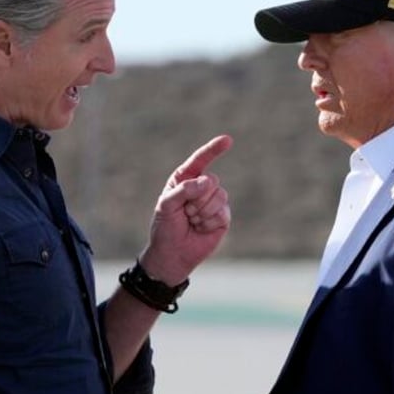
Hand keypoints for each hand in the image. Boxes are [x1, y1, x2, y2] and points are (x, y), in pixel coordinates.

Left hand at [139, 135, 232, 284]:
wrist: (173, 253)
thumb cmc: (165, 227)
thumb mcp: (166, 205)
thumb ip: (184, 190)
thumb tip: (207, 182)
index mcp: (185, 179)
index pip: (201, 160)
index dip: (214, 149)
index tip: (227, 140)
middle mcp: (201, 187)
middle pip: (211, 181)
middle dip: (196, 199)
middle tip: (185, 212)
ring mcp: (214, 202)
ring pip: (219, 196)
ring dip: (202, 212)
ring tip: (192, 221)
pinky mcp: (223, 217)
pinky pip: (222, 213)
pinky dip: (208, 223)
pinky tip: (200, 229)